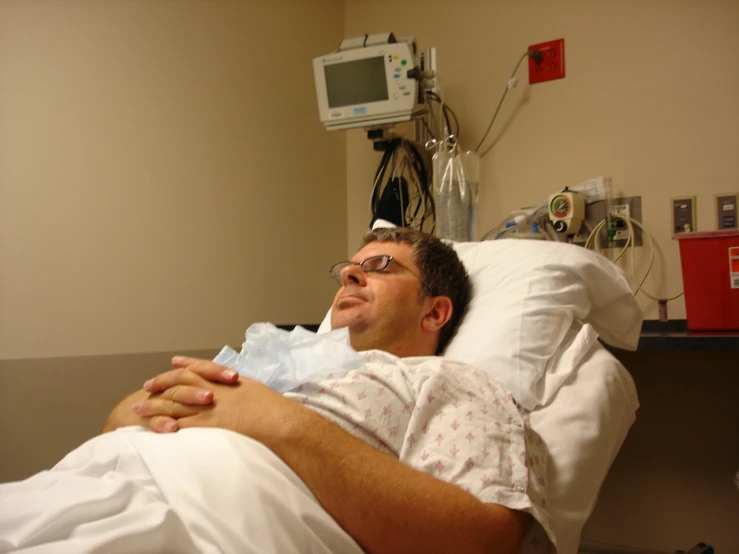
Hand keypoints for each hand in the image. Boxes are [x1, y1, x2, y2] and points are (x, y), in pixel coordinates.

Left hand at [135, 356, 304, 441]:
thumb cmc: (275, 410)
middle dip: (162, 383)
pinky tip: (153, 426)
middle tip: (146, 386)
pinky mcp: (208, 426)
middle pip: (181, 382)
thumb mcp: (258, 391)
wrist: (280, 423)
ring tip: (138, 409)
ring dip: (155, 406)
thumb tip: (238, 389)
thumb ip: (242, 389)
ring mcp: (210, 408)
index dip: (186, 365)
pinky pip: (181, 424)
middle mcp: (215, 390)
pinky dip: (166, 424)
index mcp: (228, 381)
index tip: (173, 363)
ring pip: (175, 403)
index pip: (201, 367)